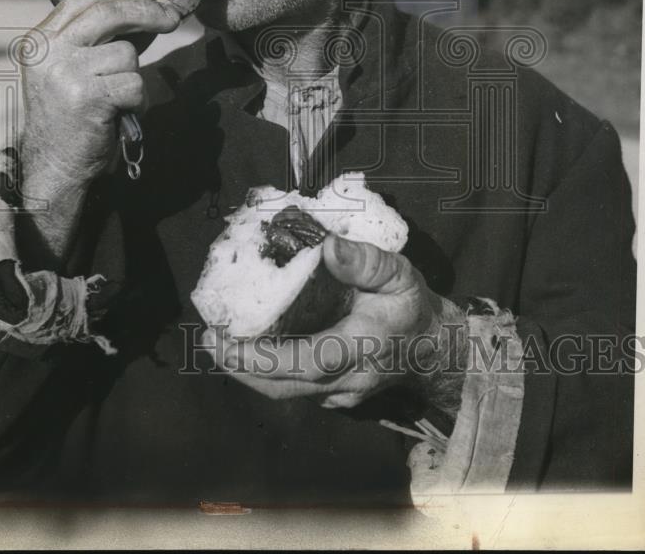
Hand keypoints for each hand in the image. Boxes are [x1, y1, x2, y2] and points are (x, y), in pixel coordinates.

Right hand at [19, 0, 206, 256]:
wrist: (56, 167)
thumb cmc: (73, 117)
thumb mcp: (79, 69)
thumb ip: (108, 37)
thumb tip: (152, 3)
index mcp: (39, 40)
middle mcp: (47, 52)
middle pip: (109, 13)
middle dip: (149, 12)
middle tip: (173, 18)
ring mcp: (65, 74)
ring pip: (127, 55)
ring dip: (135, 76)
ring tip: (116, 99)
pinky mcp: (88, 98)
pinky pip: (135, 84)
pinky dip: (137, 100)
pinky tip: (119, 114)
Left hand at [203, 233, 466, 413]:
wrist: (435, 349)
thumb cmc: (411, 305)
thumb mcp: (399, 273)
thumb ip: (365, 261)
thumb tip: (324, 246)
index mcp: (362, 346)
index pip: (308, 360)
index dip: (263, 355)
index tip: (226, 339)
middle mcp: (347, 379)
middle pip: (284, 384)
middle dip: (241, 365)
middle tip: (209, 338)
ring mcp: (340, 395)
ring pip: (284, 391)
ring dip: (247, 370)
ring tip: (216, 341)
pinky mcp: (333, 398)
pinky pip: (293, 389)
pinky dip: (265, 372)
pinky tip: (246, 348)